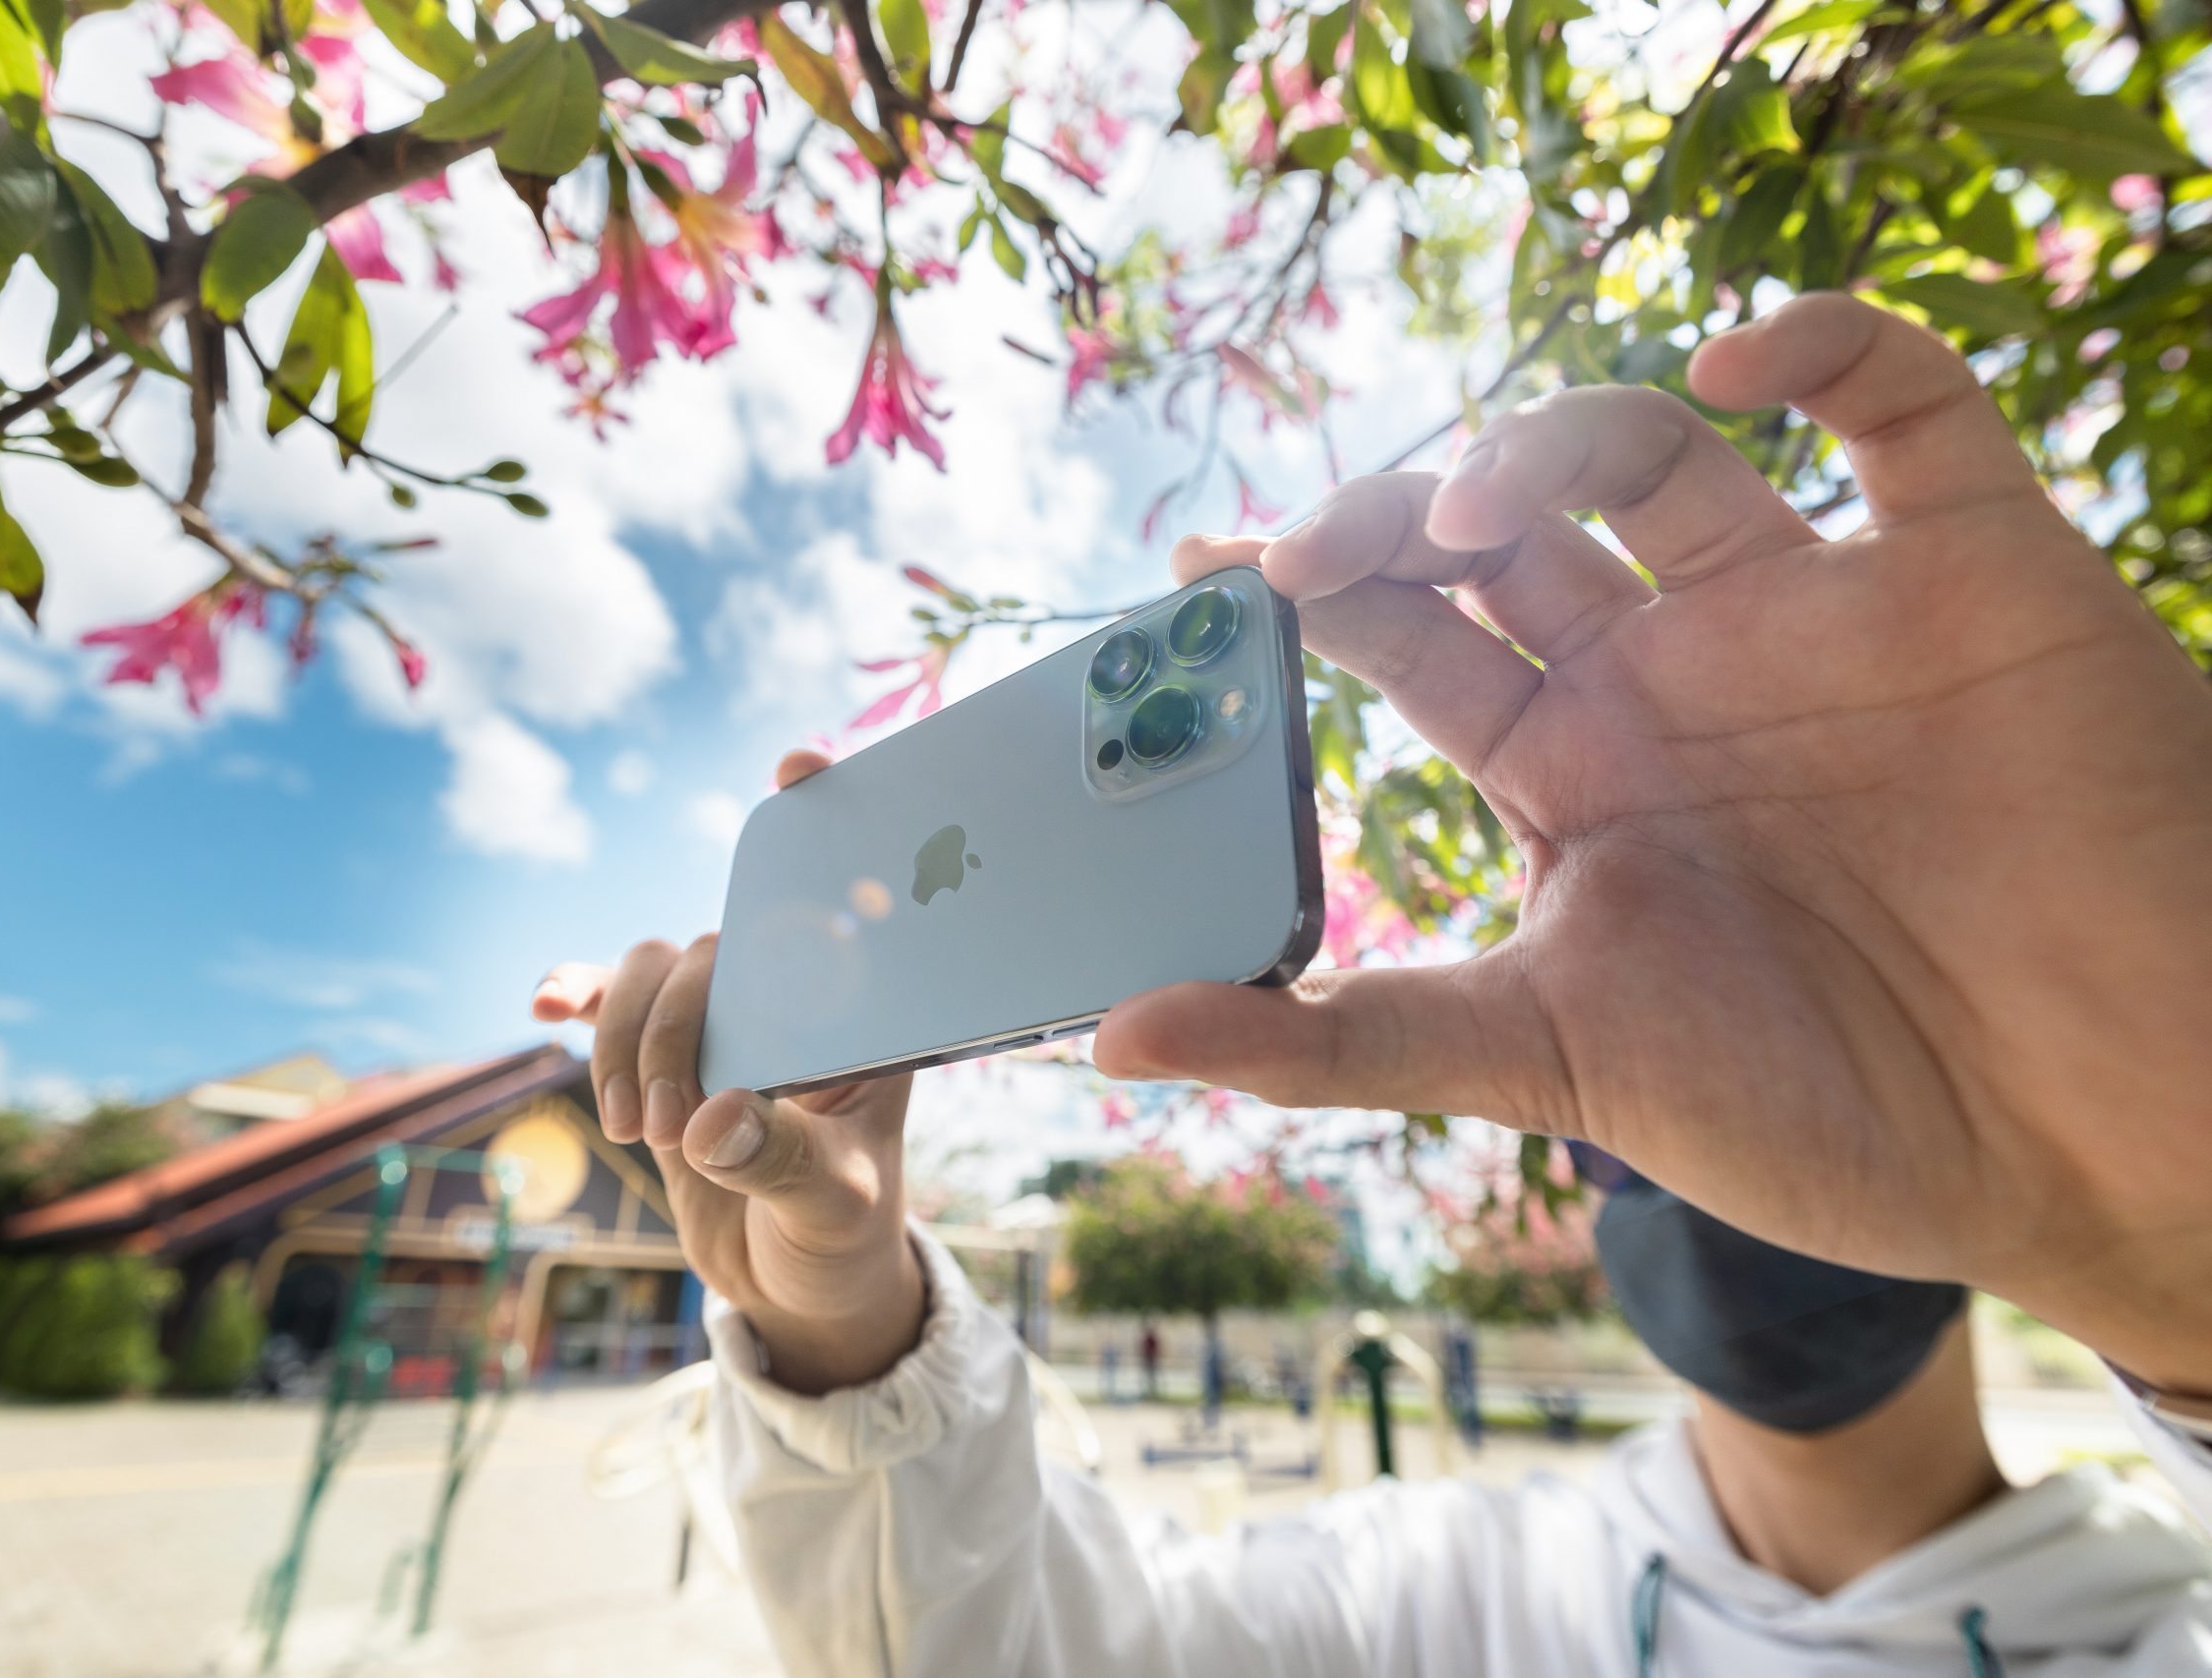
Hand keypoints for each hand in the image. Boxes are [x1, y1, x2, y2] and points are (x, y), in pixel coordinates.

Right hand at [533, 750, 923, 1393]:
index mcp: (862, 1010)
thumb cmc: (842, 1235)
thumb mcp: (832, 1201)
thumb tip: (705, 1119)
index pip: (851, 891)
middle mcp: (793, 995)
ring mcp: (723, 1019)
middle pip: (714, 943)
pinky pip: (609, 1002)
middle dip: (673, 1024)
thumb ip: (777, 1157)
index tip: (796, 769)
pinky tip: (544, 1001)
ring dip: (625, 1040)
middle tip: (667, 1124)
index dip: (826, 816)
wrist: (795, 1287)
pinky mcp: (661, 1052)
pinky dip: (578, 994)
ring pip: (652, 969)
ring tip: (637, 1130)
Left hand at [1097, 293, 2211, 1394]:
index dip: (1297, 599)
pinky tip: (1737, 366)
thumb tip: (1118, 1041)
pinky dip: (1827, 348)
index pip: (1407, 643)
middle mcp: (1679, 678)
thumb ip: (1342, 1039)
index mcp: (1577, 774)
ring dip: (1545, 444)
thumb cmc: (1834, 1116)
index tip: (1188, 575)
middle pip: (1503, 532)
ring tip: (1474, 515)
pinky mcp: (1972, 570)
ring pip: (1656, 451)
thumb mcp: (1552, 1062)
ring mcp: (1816, 616)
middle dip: (1390, 515)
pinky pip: (1905, 404)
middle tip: (1302, 549)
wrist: (2097, 1140)